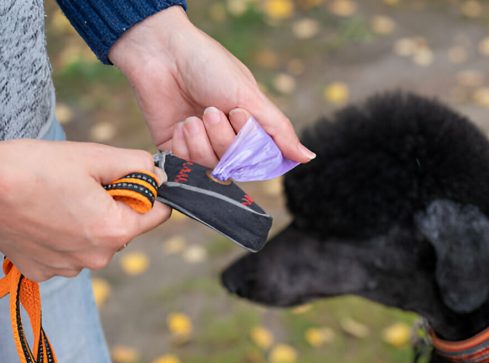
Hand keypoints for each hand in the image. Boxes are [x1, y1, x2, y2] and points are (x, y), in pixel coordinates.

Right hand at [0, 140, 169, 281]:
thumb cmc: (32, 168)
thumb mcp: (93, 156)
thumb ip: (137, 165)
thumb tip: (160, 177)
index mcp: (115, 230)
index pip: (158, 214)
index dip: (147, 192)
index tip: (125, 179)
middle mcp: (97, 257)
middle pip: (125, 227)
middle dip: (113, 205)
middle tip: (81, 185)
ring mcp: (69, 267)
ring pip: (97, 239)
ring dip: (87, 221)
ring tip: (58, 200)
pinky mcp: (43, 271)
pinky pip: (69, 251)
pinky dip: (63, 235)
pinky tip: (43, 218)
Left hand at [109, 6, 314, 165]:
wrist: (161, 52)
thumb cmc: (209, 65)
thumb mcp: (249, 96)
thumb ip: (278, 130)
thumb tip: (309, 158)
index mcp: (249, 128)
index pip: (260, 159)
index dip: (249, 145)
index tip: (238, 114)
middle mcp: (227, 141)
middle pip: (235, 165)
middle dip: (223, 138)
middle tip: (211, 109)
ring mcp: (202, 146)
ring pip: (210, 168)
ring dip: (202, 140)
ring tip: (193, 116)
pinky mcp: (176, 150)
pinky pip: (186, 167)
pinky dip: (184, 145)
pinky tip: (181, 123)